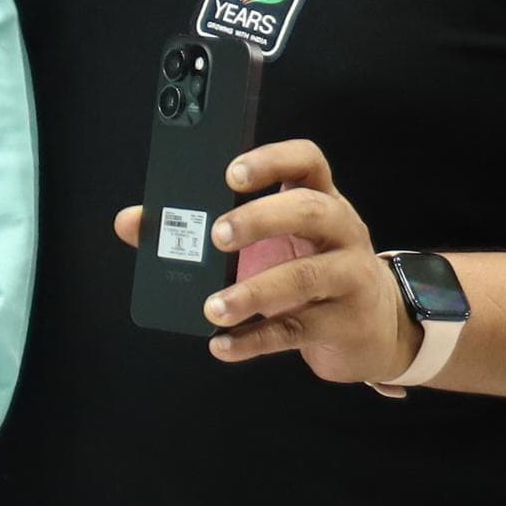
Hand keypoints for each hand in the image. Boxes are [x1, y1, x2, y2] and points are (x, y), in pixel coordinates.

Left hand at [111, 138, 411, 383]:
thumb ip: (198, 228)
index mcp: (319, 200)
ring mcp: (351, 277)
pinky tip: (223, 344)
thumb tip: (131, 221)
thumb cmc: (307, 269)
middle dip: (261, 219)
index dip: (271, 160)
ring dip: (253, 291)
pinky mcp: (346, 323)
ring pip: (306, 276)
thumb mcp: (265, 244)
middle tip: (217, 236)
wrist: (374, 329)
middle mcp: (342, 232)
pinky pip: (297, 329)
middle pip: (310, 211)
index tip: (231, 173)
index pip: (306, 162)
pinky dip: (254, 339)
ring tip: (213, 308)